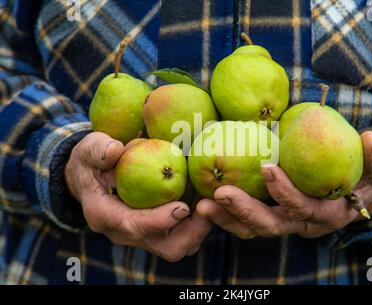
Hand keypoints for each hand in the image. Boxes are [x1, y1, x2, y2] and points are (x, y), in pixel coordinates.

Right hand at [65, 132, 211, 261]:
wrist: (91, 177)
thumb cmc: (91, 161)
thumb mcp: (89, 150)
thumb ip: (98, 150)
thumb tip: (115, 150)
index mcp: (104, 215)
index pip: (132, 226)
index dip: (158, 220)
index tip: (182, 207)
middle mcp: (124, 233)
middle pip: (164, 247)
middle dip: (191, 232)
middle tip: (209, 207)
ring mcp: (142, 235)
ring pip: (178, 246)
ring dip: (199, 229)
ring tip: (212, 202)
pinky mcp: (156, 232)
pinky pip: (182, 237)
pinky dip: (198, 223)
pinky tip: (206, 200)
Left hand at [197, 131, 371, 238]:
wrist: (357, 198)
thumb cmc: (365, 181)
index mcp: (326, 214)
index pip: (303, 208)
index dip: (286, 192)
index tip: (268, 167)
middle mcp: (302, 225)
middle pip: (271, 225)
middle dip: (245, 211)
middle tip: (219, 193)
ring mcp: (285, 223)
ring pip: (253, 228)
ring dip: (227, 218)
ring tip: (203, 204)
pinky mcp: (272, 217)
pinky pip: (246, 222)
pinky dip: (226, 216)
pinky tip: (206, 201)